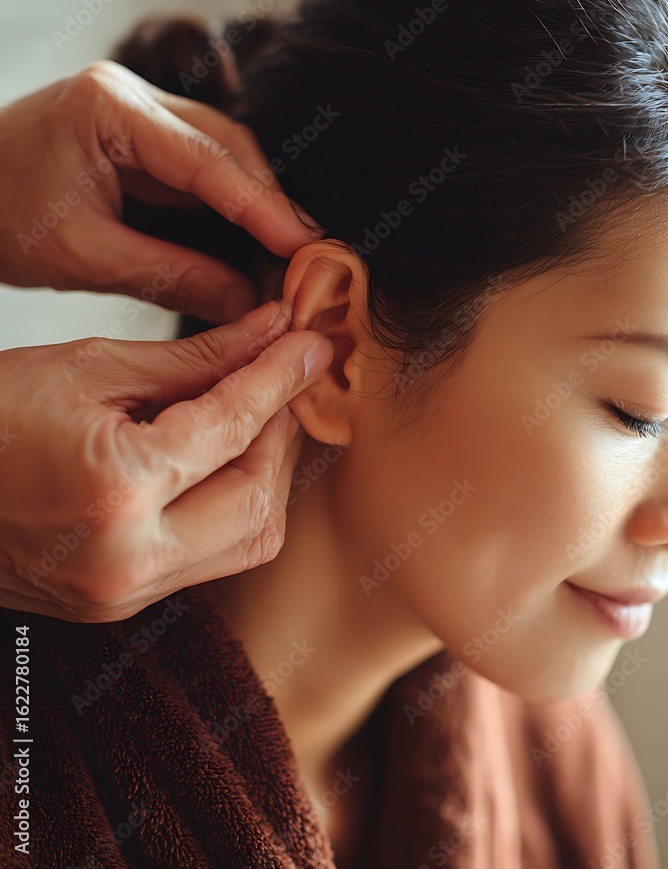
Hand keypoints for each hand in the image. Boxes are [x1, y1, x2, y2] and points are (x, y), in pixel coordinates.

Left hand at [0, 60, 323, 323]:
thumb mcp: (84, 257)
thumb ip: (172, 275)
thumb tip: (246, 304)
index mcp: (109, 109)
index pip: (207, 158)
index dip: (262, 206)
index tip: (304, 246)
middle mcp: (130, 95)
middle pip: (226, 142)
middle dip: (269, 200)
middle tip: (308, 254)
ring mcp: (136, 110)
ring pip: (220, 150)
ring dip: (255, 200)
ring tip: (290, 251)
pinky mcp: (139, 134)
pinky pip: (199, 164)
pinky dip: (228, 202)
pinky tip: (252, 236)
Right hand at [0, 299, 332, 621]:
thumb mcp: (87, 367)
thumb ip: (193, 359)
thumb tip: (268, 334)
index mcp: (114, 492)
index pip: (234, 428)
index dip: (281, 377)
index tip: (310, 343)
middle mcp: (127, 562)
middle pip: (261, 501)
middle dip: (283, 434)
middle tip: (282, 378)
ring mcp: (123, 595)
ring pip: (249, 540)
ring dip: (267, 475)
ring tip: (253, 416)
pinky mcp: (120, 604)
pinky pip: (211, 558)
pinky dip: (233, 505)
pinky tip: (221, 458)